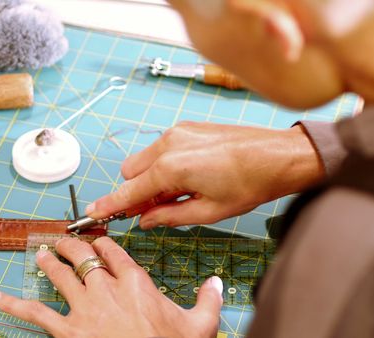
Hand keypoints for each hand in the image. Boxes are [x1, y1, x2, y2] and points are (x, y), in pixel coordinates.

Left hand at [0, 237, 222, 337]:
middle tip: (64, 239)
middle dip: (73, 245)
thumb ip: (209, 299)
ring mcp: (85, 310)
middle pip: (85, 258)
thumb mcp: (201, 325)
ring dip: (48, 262)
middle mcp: (108, 290)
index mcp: (137, 284)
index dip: (104, 243)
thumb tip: (216, 282)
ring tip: (40, 253)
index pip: (116, 254)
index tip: (98, 238)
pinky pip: (36, 314)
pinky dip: (13, 305)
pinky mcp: (68, 332)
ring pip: (61, 276)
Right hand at [85, 121, 323, 228]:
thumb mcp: (208, 211)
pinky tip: (191, 176)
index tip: (94, 213)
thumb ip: (170, 216)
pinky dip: (166, 164)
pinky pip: (163, 147)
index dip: (111, 204)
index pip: (130, 190)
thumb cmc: (250, 185)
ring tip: (183, 193)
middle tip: (158, 209)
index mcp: (171, 167)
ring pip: (146, 158)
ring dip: (152, 177)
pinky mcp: (189, 126)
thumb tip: (145, 220)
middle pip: (131, 171)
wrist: (279, 156)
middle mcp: (169, 143)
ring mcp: (179, 131)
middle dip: (137, 191)